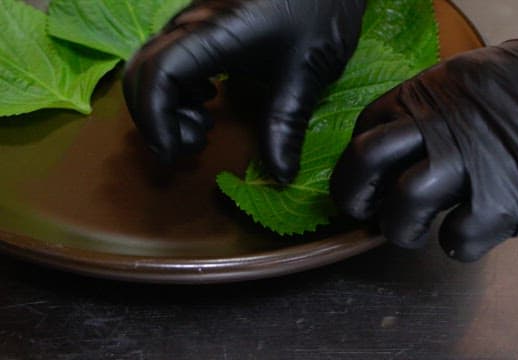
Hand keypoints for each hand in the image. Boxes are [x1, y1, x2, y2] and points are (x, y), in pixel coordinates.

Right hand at [123, 0, 365, 182]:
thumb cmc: (321, 10)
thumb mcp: (306, 72)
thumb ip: (286, 124)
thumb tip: (280, 176)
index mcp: (215, 33)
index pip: (158, 74)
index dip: (156, 120)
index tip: (174, 154)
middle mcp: (193, 22)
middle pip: (144, 71)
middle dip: (156, 119)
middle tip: (190, 149)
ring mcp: (195, 20)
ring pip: (153, 65)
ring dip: (166, 106)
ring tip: (203, 129)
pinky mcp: (203, 23)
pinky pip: (170, 57)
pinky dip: (177, 89)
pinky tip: (208, 102)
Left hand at [331, 33, 517, 260]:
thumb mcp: (479, 78)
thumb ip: (438, 110)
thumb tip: (408, 143)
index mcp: (434, 92)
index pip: (368, 127)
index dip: (357, 162)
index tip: (363, 181)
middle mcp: (444, 124)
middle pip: (367, 160)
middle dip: (355, 196)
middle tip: (366, 214)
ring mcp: (473, 162)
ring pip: (404, 203)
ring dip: (402, 229)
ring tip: (418, 232)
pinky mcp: (506, 201)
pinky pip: (458, 238)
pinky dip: (456, 244)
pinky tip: (468, 234)